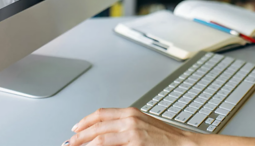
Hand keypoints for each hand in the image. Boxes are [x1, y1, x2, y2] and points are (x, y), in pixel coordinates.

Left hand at [65, 108, 196, 145]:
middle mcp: (130, 119)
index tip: (75, 128)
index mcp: (131, 112)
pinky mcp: (136, 144)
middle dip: (79, 136)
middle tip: (69, 142)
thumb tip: (106, 131)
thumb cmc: (166, 138)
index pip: (101, 114)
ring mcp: (132, 132)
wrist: (184, 144)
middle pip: (97, 126)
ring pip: (99, 138)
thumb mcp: (143, 124)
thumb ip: (125, 125)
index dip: (85, 121)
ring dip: (84, 144)